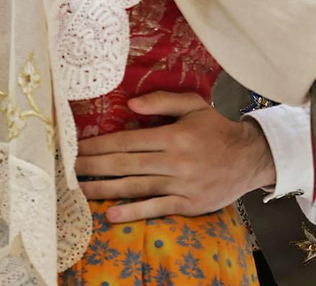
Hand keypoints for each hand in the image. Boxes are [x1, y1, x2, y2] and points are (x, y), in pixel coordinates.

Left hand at [75, 92, 274, 222]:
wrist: (249, 159)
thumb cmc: (217, 130)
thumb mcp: (194, 106)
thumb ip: (162, 101)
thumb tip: (129, 103)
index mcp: (173, 136)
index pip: (127, 141)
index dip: (99, 145)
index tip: (76, 147)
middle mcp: (174, 161)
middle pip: (124, 165)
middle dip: (92, 167)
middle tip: (66, 170)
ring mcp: (180, 185)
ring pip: (134, 187)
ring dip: (103, 190)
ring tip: (78, 190)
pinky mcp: (187, 205)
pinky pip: (155, 208)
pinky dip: (132, 212)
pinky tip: (110, 215)